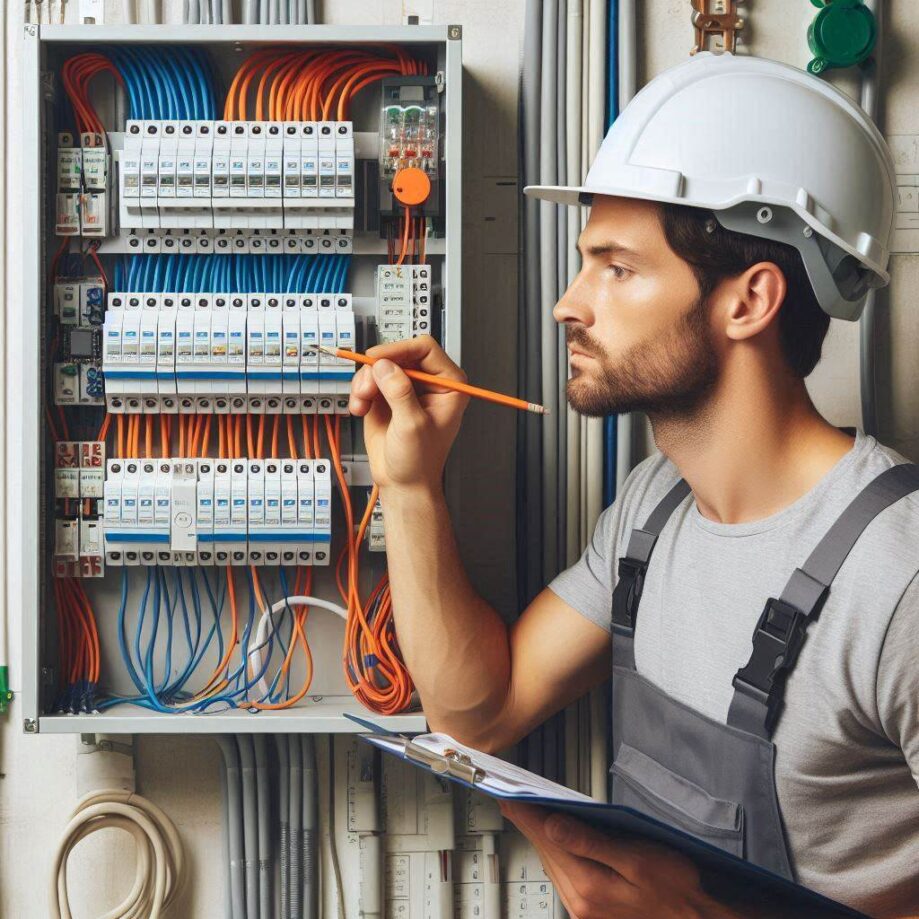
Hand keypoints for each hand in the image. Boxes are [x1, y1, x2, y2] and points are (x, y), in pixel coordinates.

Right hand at [348, 335, 468, 491]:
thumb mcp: (412, 425)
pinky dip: (359, 391)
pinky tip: (360, 409)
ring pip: (379, 365)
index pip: (425, 348)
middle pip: (398, 353)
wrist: (403, 483)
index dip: (399, 349)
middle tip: (366, 388)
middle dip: (377, 370)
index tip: (378, 359)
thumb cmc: (419, 461)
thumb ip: (400, 392)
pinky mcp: (386, 395)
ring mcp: (406, 387)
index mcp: (449, 385)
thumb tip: (385, 366)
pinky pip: (368, 379)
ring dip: (365, 382)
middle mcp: (428, 382)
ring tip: (362, 403)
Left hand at [500, 801, 738, 918]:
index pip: (546, 839)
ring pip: (552, 864)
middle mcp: (580, 902)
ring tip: (528, 812)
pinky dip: (557, 853)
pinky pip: (564, 874)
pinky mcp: (592, 909)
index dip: (525, 813)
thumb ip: (591, 842)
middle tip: (513, 797)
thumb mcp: (637, 858)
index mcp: (588, 886)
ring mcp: (585, 909)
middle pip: (545, 852)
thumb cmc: (677, 887)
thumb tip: (553, 824)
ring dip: (541, 837)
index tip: (507, 795)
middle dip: (529, 822)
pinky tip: (557, 839)